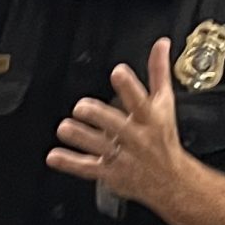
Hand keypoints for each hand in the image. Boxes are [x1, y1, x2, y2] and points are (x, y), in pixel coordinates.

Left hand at [47, 36, 186, 208]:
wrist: (170, 180)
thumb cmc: (164, 138)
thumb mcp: (165, 104)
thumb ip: (158, 73)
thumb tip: (161, 44)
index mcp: (150, 118)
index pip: (140, 101)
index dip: (129, 87)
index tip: (118, 72)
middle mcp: (135, 137)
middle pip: (116, 124)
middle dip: (98, 115)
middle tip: (82, 106)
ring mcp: (122, 156)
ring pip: (99, 145)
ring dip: (80, 137)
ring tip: (64, 128)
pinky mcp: (110, 172)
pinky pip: (87, 168)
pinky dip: (69, 163)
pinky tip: (54, 156)